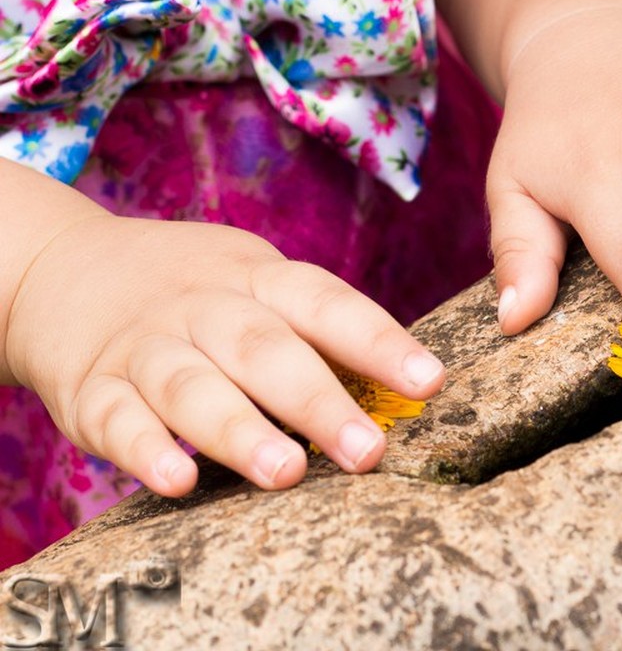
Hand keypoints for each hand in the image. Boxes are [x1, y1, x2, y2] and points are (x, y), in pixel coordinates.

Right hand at [5, 215, 445, 495]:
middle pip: (264, 349)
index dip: (379, 341)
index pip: (327, 304)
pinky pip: (119, 421)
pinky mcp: (93, 390)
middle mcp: (203, 308)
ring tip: (284, 472)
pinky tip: (178, 481)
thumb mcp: (257, 284)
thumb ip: (320, 332)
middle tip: (368, 452)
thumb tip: (411, 386)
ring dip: (240, 430)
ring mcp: (145, 348)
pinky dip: (146, 451)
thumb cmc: (199, 292)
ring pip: (192, 387)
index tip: (429, 381)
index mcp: (258, 279)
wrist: (64, 268)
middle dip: (318, 401)